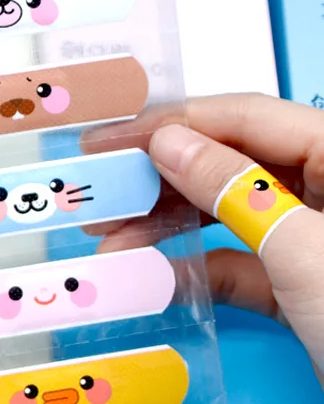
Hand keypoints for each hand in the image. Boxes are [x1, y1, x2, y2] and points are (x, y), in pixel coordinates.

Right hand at [84, 93, 323, 371]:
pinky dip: (197, 268)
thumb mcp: (307, 254)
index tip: (112, 140)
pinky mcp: (300, 284)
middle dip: (161, 181)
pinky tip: (159, 277)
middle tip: (101, 197)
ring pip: (227, 213)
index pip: (246, 118)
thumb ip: (236, 192)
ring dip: (168, 227)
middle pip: (229, 163)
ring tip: (115, 243)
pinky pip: (239, 262)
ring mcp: (312, 237)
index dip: (172, 124)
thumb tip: (169, 142)